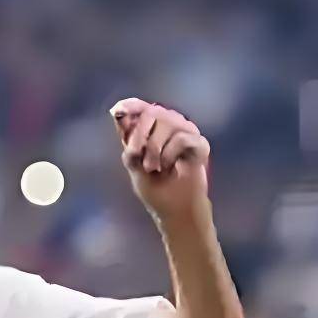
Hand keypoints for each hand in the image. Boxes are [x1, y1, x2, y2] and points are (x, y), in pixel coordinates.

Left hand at [111, 99, 210, 224]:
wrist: (175, 210)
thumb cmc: (154, 189)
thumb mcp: (133, 163)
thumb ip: (128, 139)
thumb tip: (117, 112)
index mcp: (151, 129)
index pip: (140, 106)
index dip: (131, 106)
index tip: (120, 112)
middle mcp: (169, 125)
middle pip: (152, 112)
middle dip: (141, 137)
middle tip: (142, 161)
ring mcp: (186, 132)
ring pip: (168, 121)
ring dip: (155, 149)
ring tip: (156, 168)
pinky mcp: (200, 144)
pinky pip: (182, 138)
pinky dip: (171, 154)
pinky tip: (172, 168)